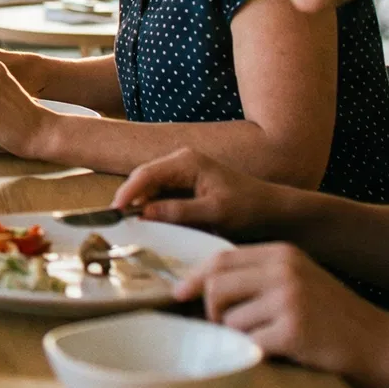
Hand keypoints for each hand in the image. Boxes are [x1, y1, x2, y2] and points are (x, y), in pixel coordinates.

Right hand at [110, 147, 292, 240]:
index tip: (114, 213)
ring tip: (129, 226)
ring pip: (151, 187)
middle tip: (118, 224)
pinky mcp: (187, 184)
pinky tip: (149, 224)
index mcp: (187, 161)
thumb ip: (179, 212)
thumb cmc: (249, 207)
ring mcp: (184, 171)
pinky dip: (153, 208)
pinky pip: (162, 194)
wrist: (274, 210)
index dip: (127, 193)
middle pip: (144, 179)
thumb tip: (144, 214)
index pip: (145, 174)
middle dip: (130, 199)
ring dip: (141, 205)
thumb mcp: (215, 212)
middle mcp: (182, 160)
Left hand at [174, 242, 388, 377]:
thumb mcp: (297, 281)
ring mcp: (289, 298)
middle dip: (209, 310)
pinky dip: (255, 352)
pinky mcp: (293, 329)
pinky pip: (249, 342)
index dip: (194, 277)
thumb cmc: (333, 317)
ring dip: (237, 336)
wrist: (383, 344)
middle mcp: (284, 269)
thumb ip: (256, 277)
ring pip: (229, 318)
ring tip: (264, 340)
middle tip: (218, 328)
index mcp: (282, 253)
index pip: (220, 258)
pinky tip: (279, 351)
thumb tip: (199, 287)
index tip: (179, 295)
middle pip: (216, 284)